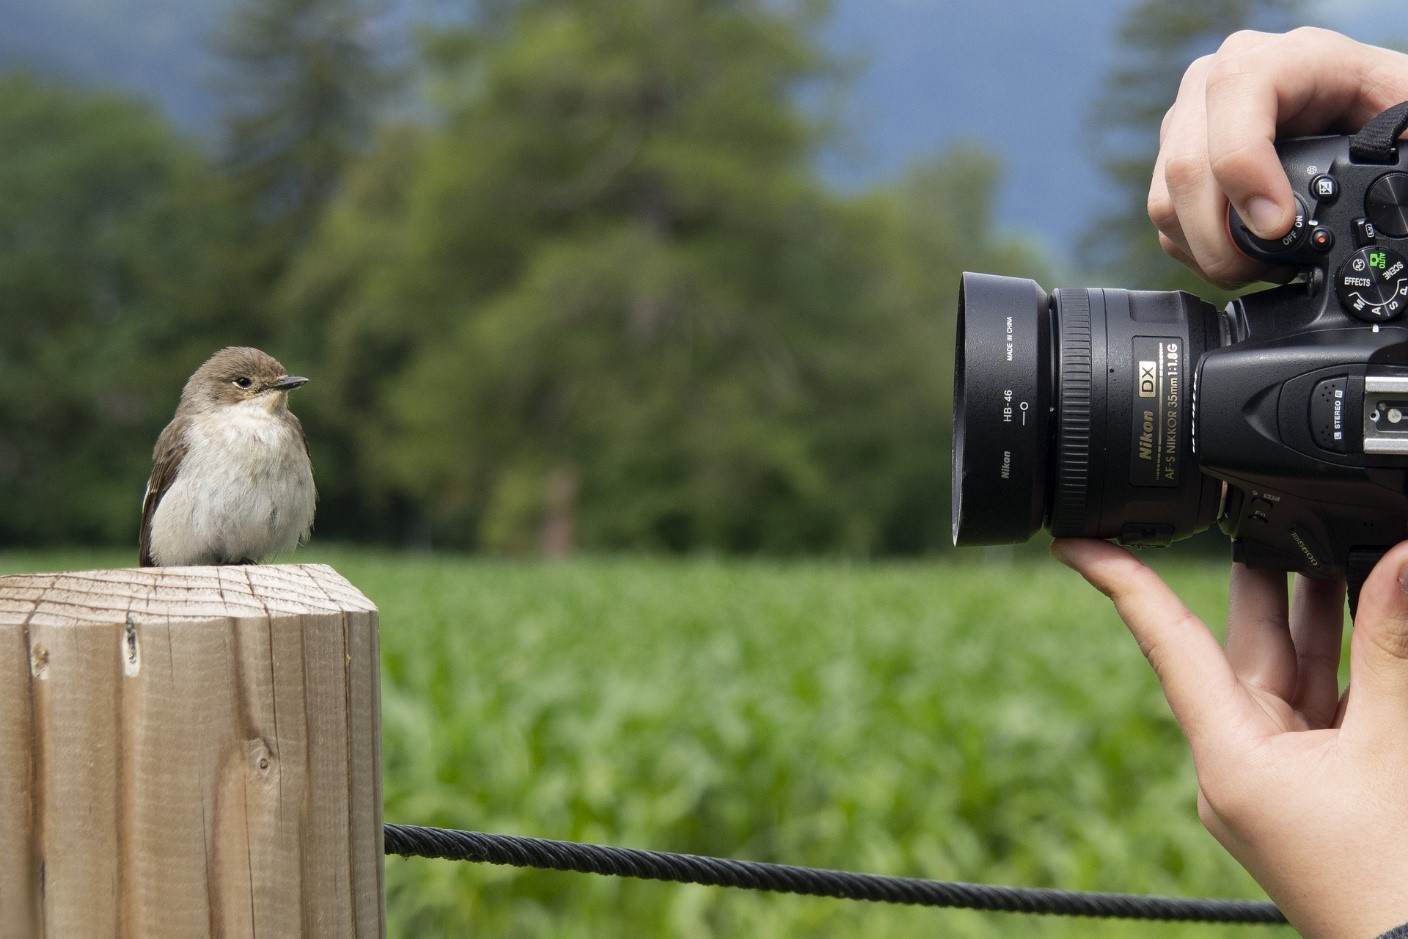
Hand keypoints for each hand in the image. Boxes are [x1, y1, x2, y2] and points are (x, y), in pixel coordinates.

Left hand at [1053, 538, 1407, 938]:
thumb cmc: (1393, 877)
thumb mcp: (1393, 747)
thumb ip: (1392, 648)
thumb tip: (1396, 558)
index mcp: (1228, 756)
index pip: (1164, 642)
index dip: (1119, 581)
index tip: (1072, 539)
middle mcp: (1240, 763)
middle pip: (1240, 646)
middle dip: (1259, 576)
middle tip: (1258, 503)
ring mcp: (1279, 778)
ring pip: (1289, 670)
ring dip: (1314, 611)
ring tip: (1323, 537)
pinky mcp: (1317, 787)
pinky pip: (1323, 706)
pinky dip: (1347, 664)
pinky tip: (1368, 618)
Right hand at [1150, 28, 1407, 286]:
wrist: (1355, 114)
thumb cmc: (1383, 107)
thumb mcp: (1404, 108)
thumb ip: (1399, 140)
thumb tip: (1389, 195)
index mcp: (1286, 57)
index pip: (1235, 92)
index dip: (1245, 165)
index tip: (1276, 227)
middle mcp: (1218, 81)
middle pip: (1188, 164)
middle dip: (1223, 236)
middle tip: (1267, 267)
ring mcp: (1188, 121)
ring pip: (1166, 199)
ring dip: (1208, 250)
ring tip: (1258, 266)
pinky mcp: (1173, 158)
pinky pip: (1164, 216)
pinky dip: (1195, 249)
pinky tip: (1238, 252)